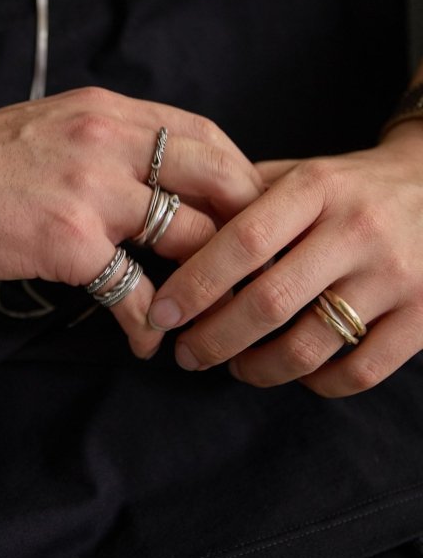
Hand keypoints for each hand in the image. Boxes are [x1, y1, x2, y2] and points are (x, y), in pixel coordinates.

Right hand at [0, 87, 262, 357]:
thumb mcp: (51, 128)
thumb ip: (107, 144)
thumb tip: (152, 179)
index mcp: (109, 110)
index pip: (207, 136)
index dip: (240, 179)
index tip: (245, 219)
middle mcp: (111, 140)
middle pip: (221, 179)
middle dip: (248, 229)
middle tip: (251, 270)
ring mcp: (92, 189)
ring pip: (191, 236)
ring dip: (208, 285)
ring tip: (208, 317)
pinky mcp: (67, 240)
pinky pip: (134, 290)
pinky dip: (148, 325)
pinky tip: (145, 341)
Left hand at [148, 124, 422, 394]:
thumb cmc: (352, 187)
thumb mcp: (302, 173)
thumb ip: (243, 199)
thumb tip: (175, 239)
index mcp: (317, 188)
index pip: (243, 241)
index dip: (195, 284)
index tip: (162, 313)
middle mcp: (357, 230)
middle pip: (269, 302)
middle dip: (214, 338)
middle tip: (186, 354)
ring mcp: (395, 277)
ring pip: (309, 347)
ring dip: (258, 368)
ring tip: (235, 366)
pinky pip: (358, 372)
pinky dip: (317, 384)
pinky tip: (297, 373)